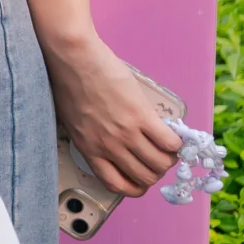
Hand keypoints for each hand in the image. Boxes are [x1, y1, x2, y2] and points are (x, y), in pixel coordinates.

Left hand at [46, 34, 183, 196]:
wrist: (72, 57)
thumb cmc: (66, 82)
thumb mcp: (72, 119)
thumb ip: (90, 136)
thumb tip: (111, 143)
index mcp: (88, 149)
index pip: (116, 184)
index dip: (134, 185)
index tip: (140, 176)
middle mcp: (108, 147)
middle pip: (145, 178)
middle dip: (156, 172)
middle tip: (158, 158)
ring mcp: (125, 132)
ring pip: (161, 164)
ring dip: (169, 158)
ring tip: (167, 146)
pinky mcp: (140, 116)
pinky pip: (170, 142)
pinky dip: (176, 143)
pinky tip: (173, 134)